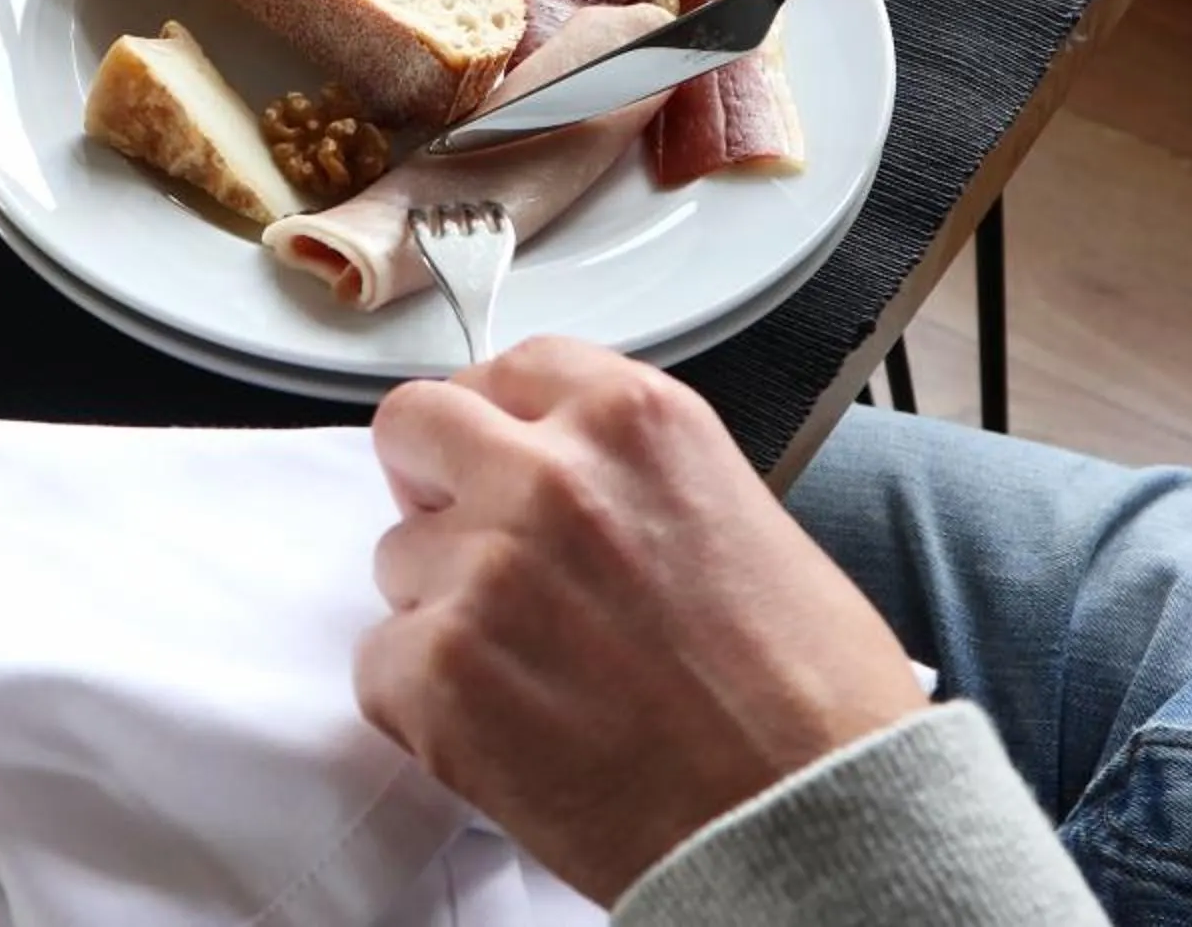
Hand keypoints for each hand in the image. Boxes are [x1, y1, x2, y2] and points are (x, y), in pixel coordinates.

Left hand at [353, 339, 923, 904]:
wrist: (809, 820)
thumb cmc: (807, 696)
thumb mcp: (740, 514)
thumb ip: (629, 474)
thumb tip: (555, 475)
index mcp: (633, 420)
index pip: (507, 370)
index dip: (499, 424)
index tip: (503, 460)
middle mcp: (549, 475)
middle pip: (414, 426)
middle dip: (433, 482)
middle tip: (475, 545)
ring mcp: (484, 570)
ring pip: (396, 559)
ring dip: (443, 607)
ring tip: (535, 670)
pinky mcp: (438, 672)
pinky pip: (383, 664)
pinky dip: (429, 704)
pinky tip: (513, 728)